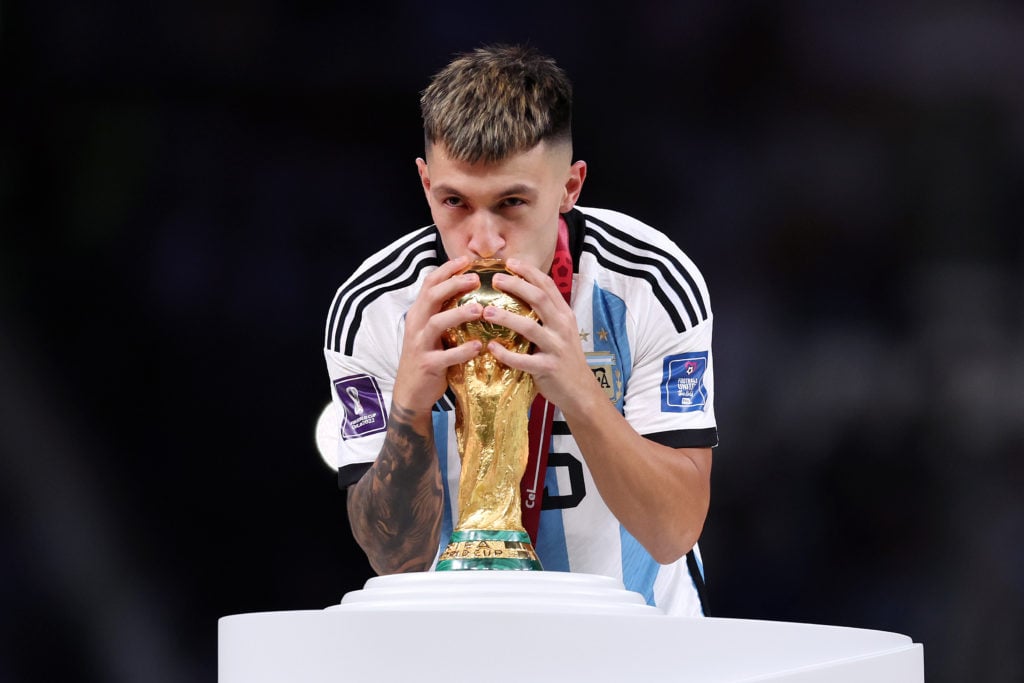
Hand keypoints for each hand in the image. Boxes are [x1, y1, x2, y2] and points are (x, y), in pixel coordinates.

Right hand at [393, 256, 484, 414]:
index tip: (467, 260)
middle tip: (476, 279)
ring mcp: (420, 345)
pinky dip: (462, 351)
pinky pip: (445, 356)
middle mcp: (416, 325)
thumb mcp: (432, 331)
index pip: (429, 283)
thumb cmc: (428, 357)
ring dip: (459, 313)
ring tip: (480, 309)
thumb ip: (444, 312)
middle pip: (432, 296)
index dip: (447, 270)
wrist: (411, 392)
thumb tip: (469, 291)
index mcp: (419, 314)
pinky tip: (478, 346)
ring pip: (437, 323)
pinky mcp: (427, 365)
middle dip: (453, 284)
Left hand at [483, 258, 596, 409]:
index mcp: (564, 314)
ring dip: (506, 318)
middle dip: (516, 286)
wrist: (581, 391)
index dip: (529, 272)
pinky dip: (506, 354)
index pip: (547, 285)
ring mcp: (556, 347)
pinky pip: (524, 360)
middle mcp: (562, 327)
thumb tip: (521, 292)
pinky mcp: (548, 368)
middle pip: (539, 299)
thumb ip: (546, 313)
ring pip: (529, 327)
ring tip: (486, 312)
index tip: (510, 262)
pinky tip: (491, 347)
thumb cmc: (564, 359)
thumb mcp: (561, 331)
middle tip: (494, 279)